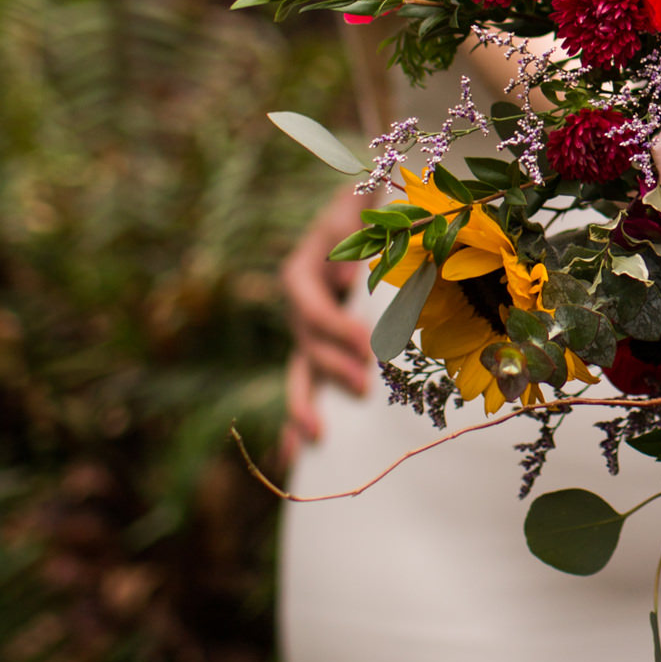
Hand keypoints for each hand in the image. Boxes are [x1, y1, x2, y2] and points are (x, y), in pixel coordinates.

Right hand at [279, 183, 372, 460]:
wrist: (366, 213)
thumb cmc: (366, 208)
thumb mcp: (356, 206)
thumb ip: (349, 230)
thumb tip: (346, 278)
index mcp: (300, 274)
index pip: (312, 308)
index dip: (334, 327)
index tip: (366, 342)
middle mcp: (299, 308)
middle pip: (307, 345)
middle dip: (332, 368)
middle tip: (364, 386)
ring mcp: (308, 333)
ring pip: (301, 372)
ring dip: (306, 404)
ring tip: (316, 436)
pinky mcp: (324, 349)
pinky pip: (310, 384)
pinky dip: (300, 419)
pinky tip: (293, 455)